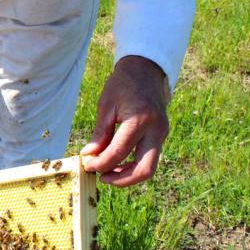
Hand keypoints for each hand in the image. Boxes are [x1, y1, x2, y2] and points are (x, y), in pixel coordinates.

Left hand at [80, 56, 170, 186]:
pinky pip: (149, 157)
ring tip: (107, 172)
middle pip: (144, 169)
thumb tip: (89, 155)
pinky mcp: (161, 135)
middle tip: (101, 178)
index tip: (87, 165)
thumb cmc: (123, 84)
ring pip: (149, 167)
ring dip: (128, 175)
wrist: (146, 70)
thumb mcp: (106, 105)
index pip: (119, 152)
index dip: (101, 164)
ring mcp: (162, 134)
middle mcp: (156, 130)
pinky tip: (117, 163)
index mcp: (140, 120)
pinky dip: (133, 164)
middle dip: (121, 180)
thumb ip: (100, 133)